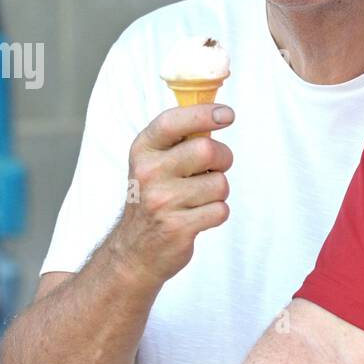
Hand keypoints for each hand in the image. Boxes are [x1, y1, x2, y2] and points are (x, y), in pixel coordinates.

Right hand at [110, 103, 233, 287]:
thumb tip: (220, 114)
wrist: (135, 250)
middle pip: (207, 150)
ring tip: (199, 198)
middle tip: (216, 168)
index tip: (227, 114)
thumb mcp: (154, 163)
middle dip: (223, 158)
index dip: (203, 114)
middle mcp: (148, 173)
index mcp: (143, 150)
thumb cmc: (154, 198)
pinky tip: (198, 217)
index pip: (172, 121)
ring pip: (220, 184)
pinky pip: (220, 210)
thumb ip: (181, 139)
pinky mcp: (178, 227)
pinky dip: (217, 213)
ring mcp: (161, 201)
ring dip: (219, 192)